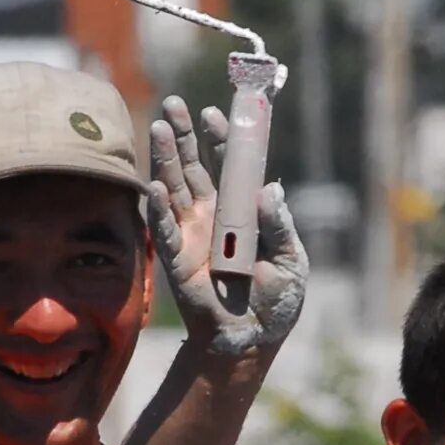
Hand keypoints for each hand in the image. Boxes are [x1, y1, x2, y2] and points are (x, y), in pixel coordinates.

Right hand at [145, 94, 307, 362]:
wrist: (253, 341)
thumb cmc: (276, 301)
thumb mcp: (291, 259)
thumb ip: (279, 225)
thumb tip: (270, 189)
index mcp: (240, 210)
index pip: (227, 165)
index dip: (220, 138)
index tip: (215, 112)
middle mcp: (211, 215)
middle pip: (192, 166)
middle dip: (184, 134)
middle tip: (174, 103)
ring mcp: (190, 234)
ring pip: (173, 187)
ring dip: (165, 158)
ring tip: (161, 127)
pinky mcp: (176, 259)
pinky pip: (163, 230)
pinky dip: (157, 208)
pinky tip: (153, 184)